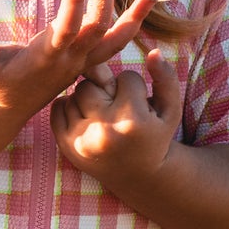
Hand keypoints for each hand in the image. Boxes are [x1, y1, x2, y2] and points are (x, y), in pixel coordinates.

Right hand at [0, 0, 154, 120]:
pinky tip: (139, 9)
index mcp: (46, 58)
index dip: (73, 4)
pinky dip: (128, 27)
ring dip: (132, 17)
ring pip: (114, 41)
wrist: (7, 110)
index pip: (67, 29)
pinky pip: (112, 44)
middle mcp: (69, 60)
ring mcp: (80, 62)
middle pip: (98, 29)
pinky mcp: (84, 61)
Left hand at [52, 47, 182, 180]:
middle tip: (115, 104)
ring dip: (86, 97)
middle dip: (105, 88)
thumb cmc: (156, 137)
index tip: (138, 102)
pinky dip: (67, 106)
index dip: (132, 86)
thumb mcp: (171, 111)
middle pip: (93, 83)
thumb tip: (153, 52)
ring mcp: (82, 139)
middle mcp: (105, 130)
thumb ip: (166, 78)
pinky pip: (57, 108)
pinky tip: (85, 117)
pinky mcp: (66, 146)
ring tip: (103, 113)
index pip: (125, 78)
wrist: (138, 177)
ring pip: (74, 93)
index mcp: (133, 120)